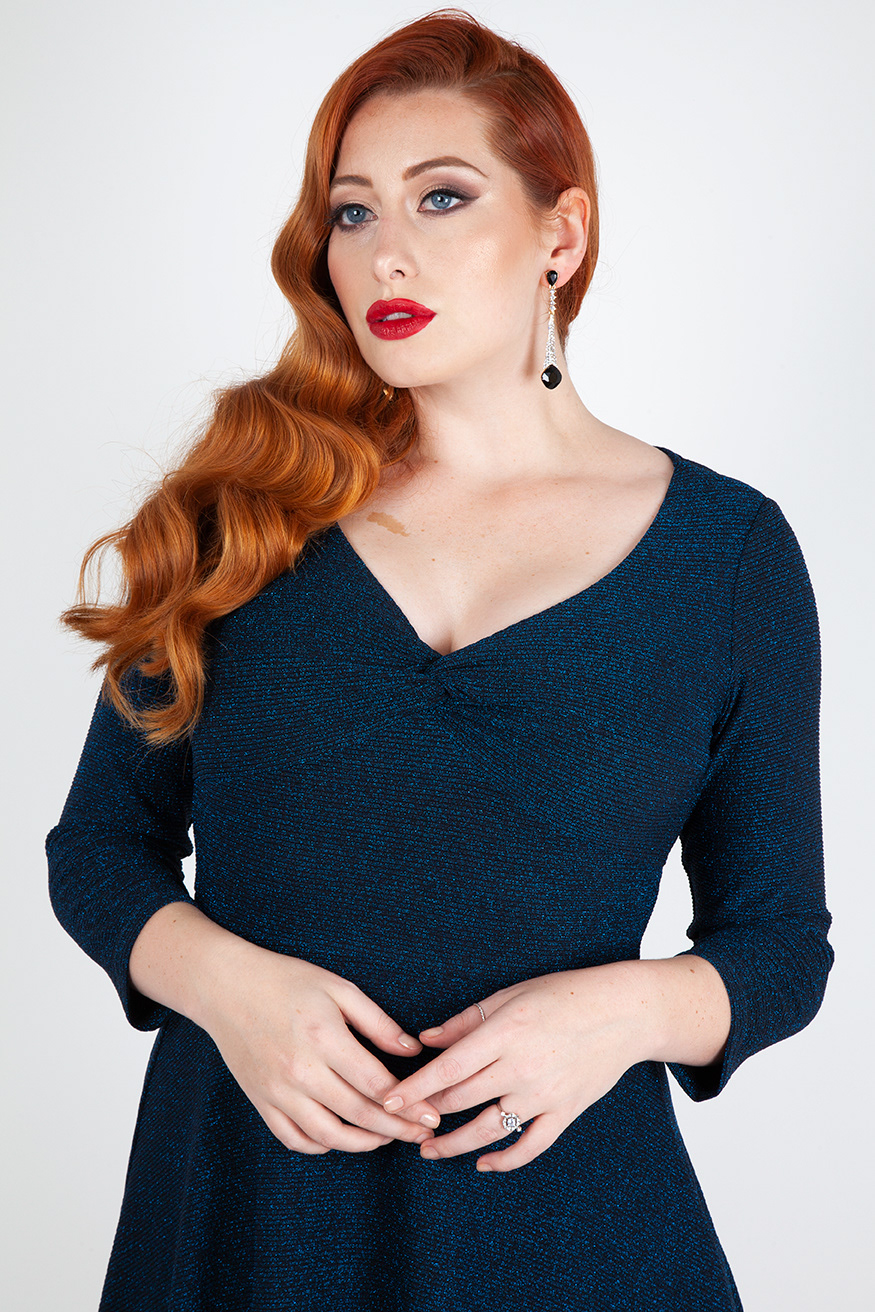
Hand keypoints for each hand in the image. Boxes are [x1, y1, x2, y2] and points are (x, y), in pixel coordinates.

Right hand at [200, 940, 442, 1153]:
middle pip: (358, 1114)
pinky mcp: (260, 1101)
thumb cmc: (287, 980)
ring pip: (327, 1135)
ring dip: (362, 1143)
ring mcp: (277, 1091)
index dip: (410, 1104)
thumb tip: (413, 1051)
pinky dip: (320, 1146)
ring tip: (385, 1137)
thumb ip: (377, 1022)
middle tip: (421, 1134)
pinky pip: (293, 1138)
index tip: (432, 1115)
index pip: (377, 1084)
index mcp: (324, 1038)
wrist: (226, 986)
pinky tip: (340, 1137)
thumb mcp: (338, 988)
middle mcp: (300, 1071)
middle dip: (396, 1129)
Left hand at [379, 965, 647, 1171]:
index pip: (448, 1068)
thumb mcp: (510, 996)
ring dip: (454, 1144)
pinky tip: (483, 1163)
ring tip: (429, 1150)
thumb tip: (424, 1040)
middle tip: (401, 1123)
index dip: (414, 1089)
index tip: (387, 1102)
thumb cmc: (563, 994)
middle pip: (461, 1099)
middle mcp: (521, 1067)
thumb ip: (465, 1021)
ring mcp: (545, 1094)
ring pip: (488, 1129)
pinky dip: (505, 1160)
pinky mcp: (566, 1112)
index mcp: (504, 1032)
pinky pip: (531, 1146)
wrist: (624, 1012)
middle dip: (426, 1114)